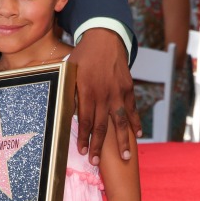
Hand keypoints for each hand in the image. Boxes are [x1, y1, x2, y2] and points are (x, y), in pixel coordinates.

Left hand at [70, 30, 140, 165]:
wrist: (105, 38)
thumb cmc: (83, 56)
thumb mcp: (70, 72)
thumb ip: (68, 92)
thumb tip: (63, 110)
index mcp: (86, 91)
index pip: (84, 120)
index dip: (83, 138)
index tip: (82, 152)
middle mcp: (103, 94)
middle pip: (101, 126)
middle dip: (98, 146)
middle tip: (96, 162)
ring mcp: (118, 92)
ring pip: (120, 121)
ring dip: (121, 141)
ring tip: (125, 157)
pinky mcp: (128, 88)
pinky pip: (132, 109)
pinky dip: (135, 123)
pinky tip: (137, 135)